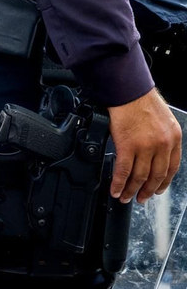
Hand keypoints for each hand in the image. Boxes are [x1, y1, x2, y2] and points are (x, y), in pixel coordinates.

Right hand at [110, 88, 180, 202]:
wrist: (127, 89)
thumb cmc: (140, 99)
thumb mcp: (162, 119)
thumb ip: (161, 137)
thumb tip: (152, 153)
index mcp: (173, 138)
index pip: (171, 168)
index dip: (163, 182)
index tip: (157, 189)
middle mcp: (162, 144)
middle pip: (156, 175)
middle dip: (148, 190)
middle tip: (142, 198)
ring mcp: (145, 146)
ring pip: (140, 176)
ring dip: (132, 190)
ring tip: (126, 197)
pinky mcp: (127, 145)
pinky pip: (123, 170)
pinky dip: (119, 183)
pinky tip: (116, 189)